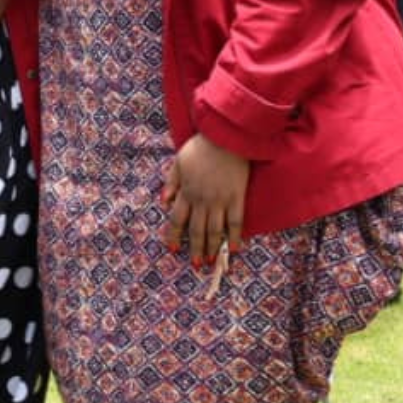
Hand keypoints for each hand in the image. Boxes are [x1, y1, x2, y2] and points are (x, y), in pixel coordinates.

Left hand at [160, 133, 247, 267]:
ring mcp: (221, 200)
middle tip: (194, 264)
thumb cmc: (201, 148)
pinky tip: (233, 249)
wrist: (227, 138)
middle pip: (196, 229)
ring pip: (214, 230)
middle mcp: (202, 200)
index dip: (174, 236)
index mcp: (186, 191)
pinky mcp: (238, 197)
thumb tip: (164, 202)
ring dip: (211, 247)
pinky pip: (236, 221)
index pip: (177, 219)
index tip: (172, 249)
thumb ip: (171, 183)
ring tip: (209, 261)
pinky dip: (234, 236)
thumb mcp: (178, 162)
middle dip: (193, 248)